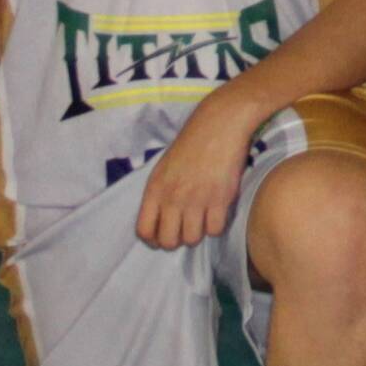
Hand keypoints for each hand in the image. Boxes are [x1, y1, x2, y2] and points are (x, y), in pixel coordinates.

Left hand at [135, 92, 260, 249]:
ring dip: (197, 232)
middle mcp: (173, 197)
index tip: (162, 235)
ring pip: (192, 239)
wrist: (219, 124)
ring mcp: (197, 200)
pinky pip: (215, 230)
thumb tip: (161, 221)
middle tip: (185, 228)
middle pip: (168, 241)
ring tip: (202, 218)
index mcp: (155, 188)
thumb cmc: (191, 144)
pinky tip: (217, 212)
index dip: (153, 239)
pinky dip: (216, 225)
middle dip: (176, 239)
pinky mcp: (220, 199)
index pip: (144, 231)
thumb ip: (159, 194)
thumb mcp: (163, 167)